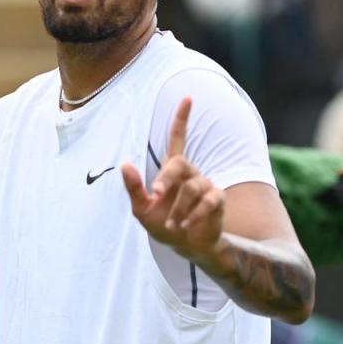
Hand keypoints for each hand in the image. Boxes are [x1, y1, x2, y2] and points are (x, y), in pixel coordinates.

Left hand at [121, 97, 224, 264]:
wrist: (186, 246)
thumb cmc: (163, 224)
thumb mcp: (141, 210)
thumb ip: (134, 188)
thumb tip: (124, 164)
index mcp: (171, 171)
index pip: (178, 138)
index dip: (182, 119)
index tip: (187, 97)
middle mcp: (190, 174)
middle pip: (180, 163)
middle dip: (166, 178)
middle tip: (156, 194)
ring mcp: (205, 185)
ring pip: (192, 187)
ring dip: (178, 208)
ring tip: (173, 225)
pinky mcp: (217, 200)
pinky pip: (208, 201)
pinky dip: (193, 215)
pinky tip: (185, 226)